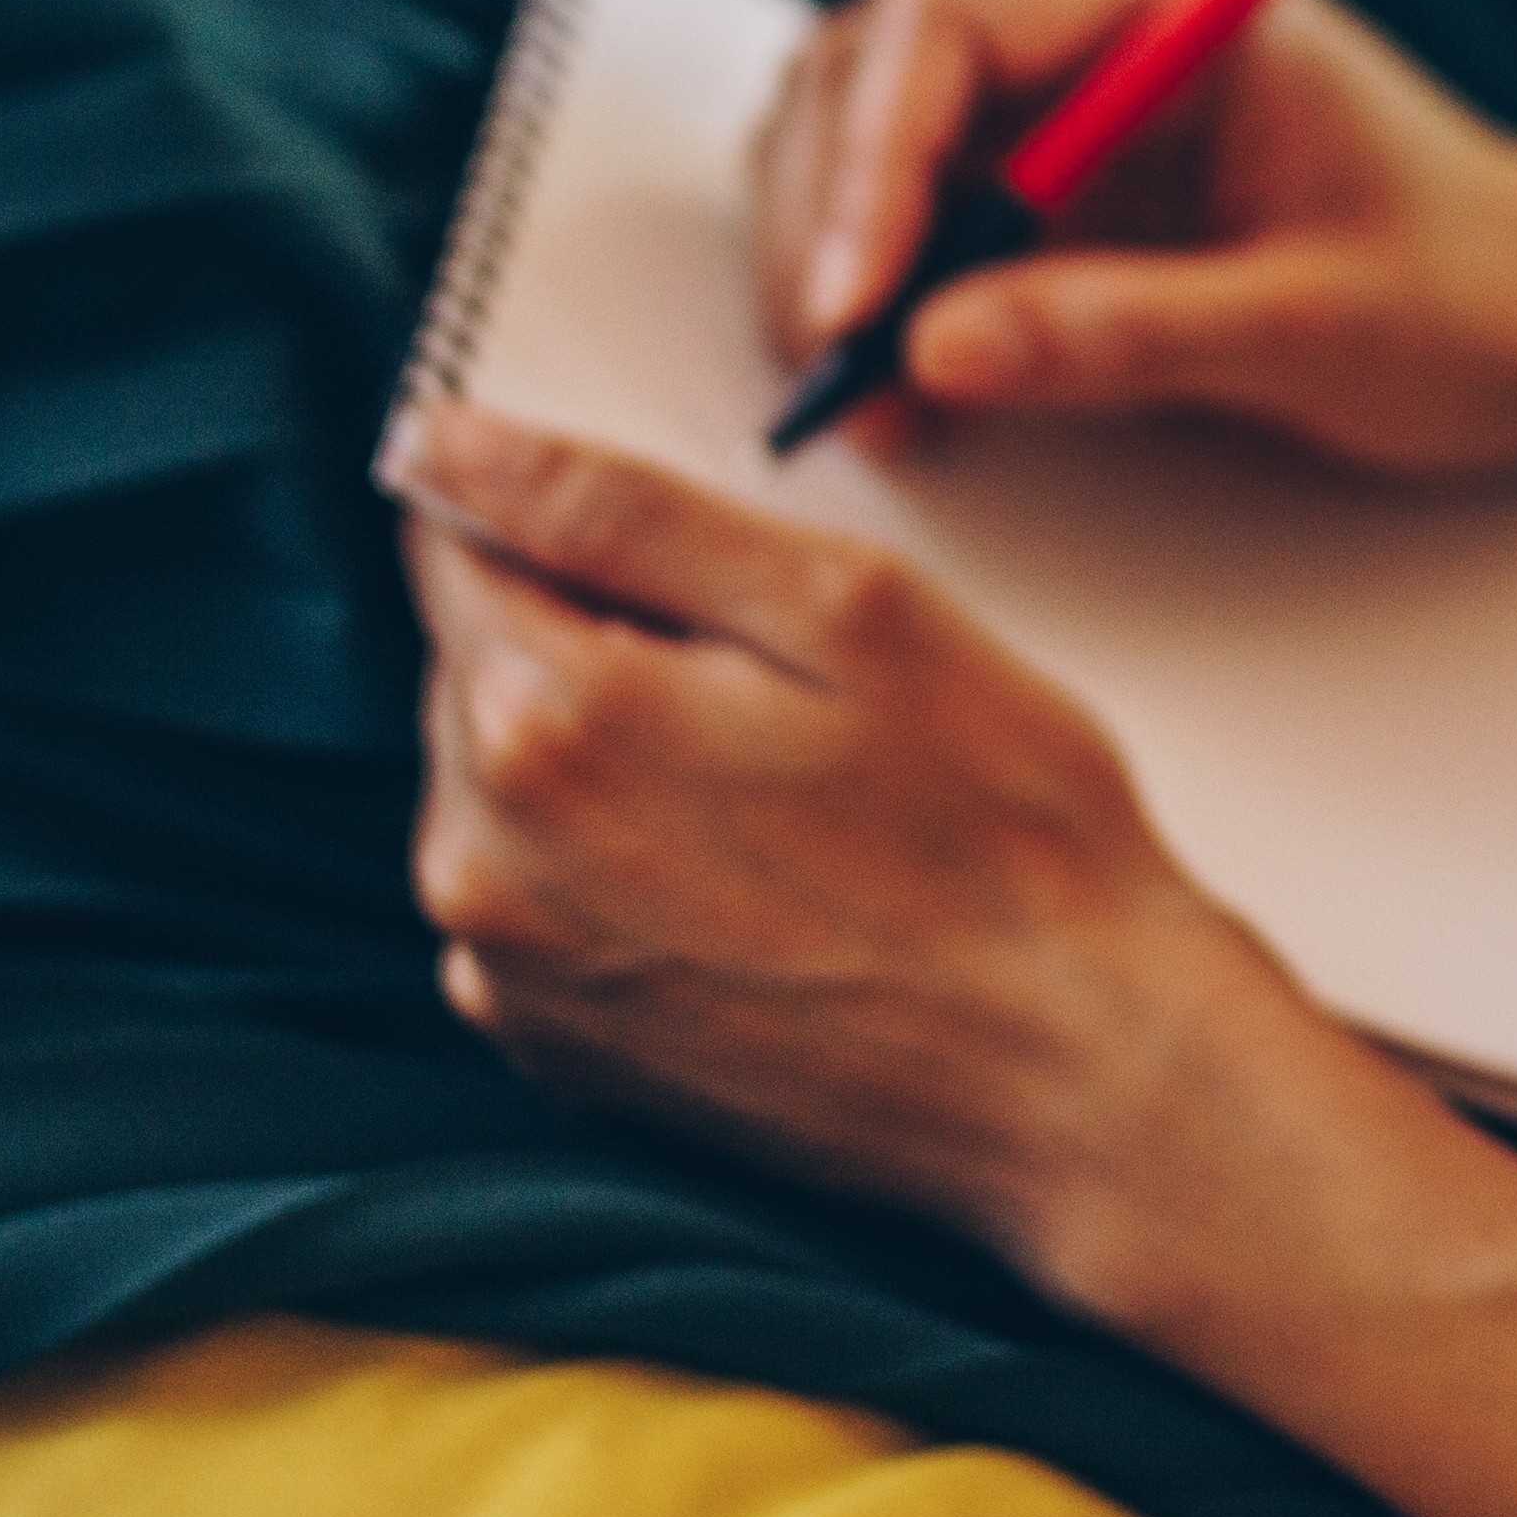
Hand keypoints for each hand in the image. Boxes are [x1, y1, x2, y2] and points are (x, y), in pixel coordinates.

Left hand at [386, 398, 1388, 1290]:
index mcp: (543, 718)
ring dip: (614, 751)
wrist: (1076, 1075)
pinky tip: (759, 883)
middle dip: (608, 636)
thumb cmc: (1001, 832)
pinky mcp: (551, 1049)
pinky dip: (621, 863)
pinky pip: (542, 892)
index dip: (582, 516)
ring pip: (509, 777)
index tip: (700, 563)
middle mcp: (480, 859)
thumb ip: (617, 508)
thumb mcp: (842, 607)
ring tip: (790, 799)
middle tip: (792, 691)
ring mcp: (507, 972)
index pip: (455, 533)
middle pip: (481, 657)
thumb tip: (441, 440)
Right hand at [752, 0, 1516, 476]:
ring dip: (833, 274)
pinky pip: (905, 229)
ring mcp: (1061, 106)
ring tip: (874, 418)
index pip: (946, 27)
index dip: (871, 164)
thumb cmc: (1479, 302)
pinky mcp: (1046, 194)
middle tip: (837, 388)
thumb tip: (937, 348)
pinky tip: (910, 413)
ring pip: (858, 150)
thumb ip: (1135, 330)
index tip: (857, 308)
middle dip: (826, 226)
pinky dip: (876, 313)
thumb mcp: (1322, 329)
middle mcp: (1098, 22)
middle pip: (868, 77)